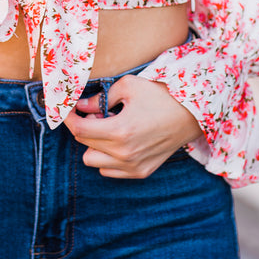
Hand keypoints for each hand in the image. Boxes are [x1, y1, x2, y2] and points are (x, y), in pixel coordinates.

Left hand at [64, 76, 202, 178]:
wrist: (191, 114)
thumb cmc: (161, 95)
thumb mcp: (128, 86)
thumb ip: (101, 98)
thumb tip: (81, 107)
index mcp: (120, 130)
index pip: (79, 129)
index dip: (67, 117)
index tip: (67, 109)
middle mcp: (124, 153)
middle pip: (84, 144)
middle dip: (82, 127)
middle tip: (94, 113)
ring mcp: (133, 166)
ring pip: (93, 162)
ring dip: (93, 145)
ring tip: (107, 129)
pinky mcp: (141, 172)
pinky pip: (109, 171)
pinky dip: (107, 158)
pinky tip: (118, 142)